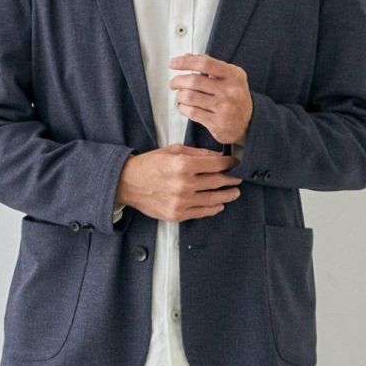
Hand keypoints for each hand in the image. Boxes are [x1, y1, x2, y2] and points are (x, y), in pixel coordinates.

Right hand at [114, 144, 241, 222]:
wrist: (127, 183)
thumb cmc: (150, 164)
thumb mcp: (172, 150)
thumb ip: (197, 153)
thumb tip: (218, 157)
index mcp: (183, 165)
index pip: (216, 164)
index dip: (229, 163)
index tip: (235, 163)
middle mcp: (184, 184)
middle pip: (217, 182)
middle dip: (231, 179)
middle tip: (238, 178)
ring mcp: (181, 202)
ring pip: (213, 199)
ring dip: (227, 195)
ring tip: (234, 192)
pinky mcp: (177, 214)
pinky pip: (201, 213)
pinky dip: (213, 209)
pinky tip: (219, 205)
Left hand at [167, 53, 252, 145]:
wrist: (250, 123)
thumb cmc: (235, 97)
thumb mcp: (230, 77)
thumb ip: (210, 66)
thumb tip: (186, 56)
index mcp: (234, 75)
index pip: (205, 63)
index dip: (185, 62)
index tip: (172, 63)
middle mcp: (231, 91)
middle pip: (194, 81)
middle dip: (178, 81)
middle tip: (173, 83)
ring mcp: (224, 108)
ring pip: (190, 97)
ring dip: (180, 96)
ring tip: (180, 96)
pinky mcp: (218, 124)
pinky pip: (192, 112)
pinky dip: (183, 108)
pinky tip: (184, 106)